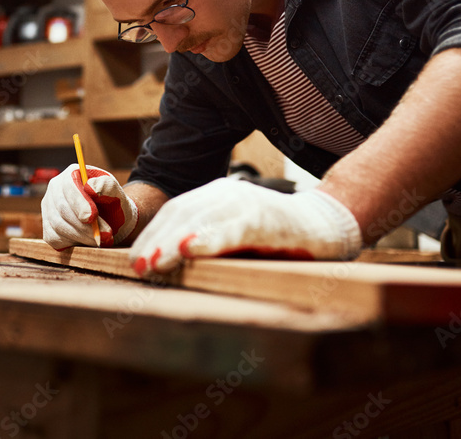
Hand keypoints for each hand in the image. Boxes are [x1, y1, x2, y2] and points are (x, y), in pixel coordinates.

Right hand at [41, 164, 137, 249]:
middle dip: (84, 226)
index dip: (79, 203)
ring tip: (101, 239)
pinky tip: (87, 241)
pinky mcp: (47, 227)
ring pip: (58, 225)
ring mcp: (48, 208)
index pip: (69, 186)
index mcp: (72, 174)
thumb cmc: (113, 203)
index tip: (92, 217)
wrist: (110, 220)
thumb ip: (107, 186)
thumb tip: (91, 187)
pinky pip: (54, 238)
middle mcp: (55, 189)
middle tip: (105, 235)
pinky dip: (72, 243)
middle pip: (62, 209)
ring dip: (82, 236)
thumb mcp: (116, 193)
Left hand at [128, 178, 361, 275]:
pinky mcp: (265, 218)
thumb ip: (206, 241)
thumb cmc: (276, 236)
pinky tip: (190, 250)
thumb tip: (166, 265)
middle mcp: (225, 194)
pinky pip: (231, 228)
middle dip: (156, 241)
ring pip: (200, 219)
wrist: (326, 223)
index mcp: (214, 197)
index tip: (134, 261)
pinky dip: (209, 238)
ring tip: (153, 262)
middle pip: (181, 214)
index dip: (153, 235)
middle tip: (137, 266)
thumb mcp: (233, 235)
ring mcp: (244, 203)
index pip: (174, 213)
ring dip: (172, 242)